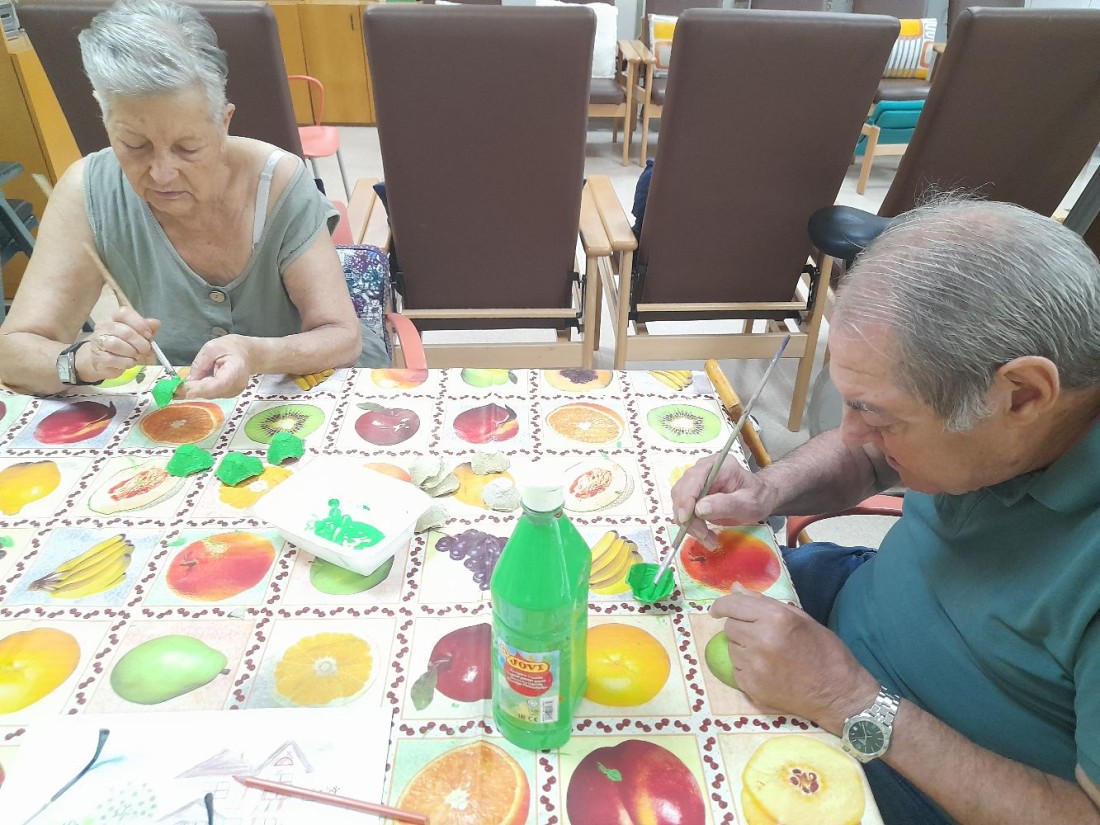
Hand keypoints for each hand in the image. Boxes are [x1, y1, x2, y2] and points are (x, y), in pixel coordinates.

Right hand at [77, 307, 159, 381]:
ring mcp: (98, 341)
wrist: (105, 363)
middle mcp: (104, 327)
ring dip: (131, 352)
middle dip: (140, 343)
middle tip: (145, 350)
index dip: (140, 324)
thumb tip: (156, 323)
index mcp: (115, 318)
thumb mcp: (139, 337)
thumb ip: (147, 330)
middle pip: (125, 331)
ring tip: (136, 357)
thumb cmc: (125, 347)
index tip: (149, 335)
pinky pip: (112, 359)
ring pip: (116, 344)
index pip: (125, 313)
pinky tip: (130, 363)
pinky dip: (126, 362)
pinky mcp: (97, 357)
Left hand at [180, 335, 251, 398]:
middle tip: (171, 389)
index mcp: (235, 372)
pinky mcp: (227, 395)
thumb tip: (188, 381)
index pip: (216, 385)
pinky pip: (210, 394)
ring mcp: (232, 393)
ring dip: (194, 390)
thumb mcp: (211, 348)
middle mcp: (236, 386)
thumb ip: (200, 364)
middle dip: (191, 390)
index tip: (180, 389)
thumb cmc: (231, 347)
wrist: (247, 354)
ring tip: (183, 384)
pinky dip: (199, 390)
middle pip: (210, 393)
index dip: (198, 389)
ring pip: (208, 395)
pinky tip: (194, 384)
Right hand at [671, 454, 775, 547]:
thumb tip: (699, 509)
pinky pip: (683, 509)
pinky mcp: (693, 493)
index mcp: (720, 465)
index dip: (686, 498)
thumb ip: (726, 505)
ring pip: (679, 502)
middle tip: (703, 536)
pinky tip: (705, 534)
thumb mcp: (749, 504)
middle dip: (688, 516)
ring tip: (708, 538)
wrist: (760, 497)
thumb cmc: (758, 497)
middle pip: (682, 491)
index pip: (694, 478)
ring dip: (689, 524)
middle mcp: (704, 468)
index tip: (686, 519)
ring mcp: (697, 480)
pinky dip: (691, 525)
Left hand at [710, 585, 878, 733]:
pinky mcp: (751, 687)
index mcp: (775, 618)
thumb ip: (764, 603)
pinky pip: (736, 670)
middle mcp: (760, 640)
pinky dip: (746, 668)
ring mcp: (754, 666)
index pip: (732, 606)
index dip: (721, 605)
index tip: (717, 609)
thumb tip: (736, 589)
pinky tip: (768, 670)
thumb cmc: (825, 651)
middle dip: (740, 627)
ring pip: (732, 648)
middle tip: (759, 634)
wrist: (838, 693)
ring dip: (743, 648)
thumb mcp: (800, 618)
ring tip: (768, 654)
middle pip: (730, 627)